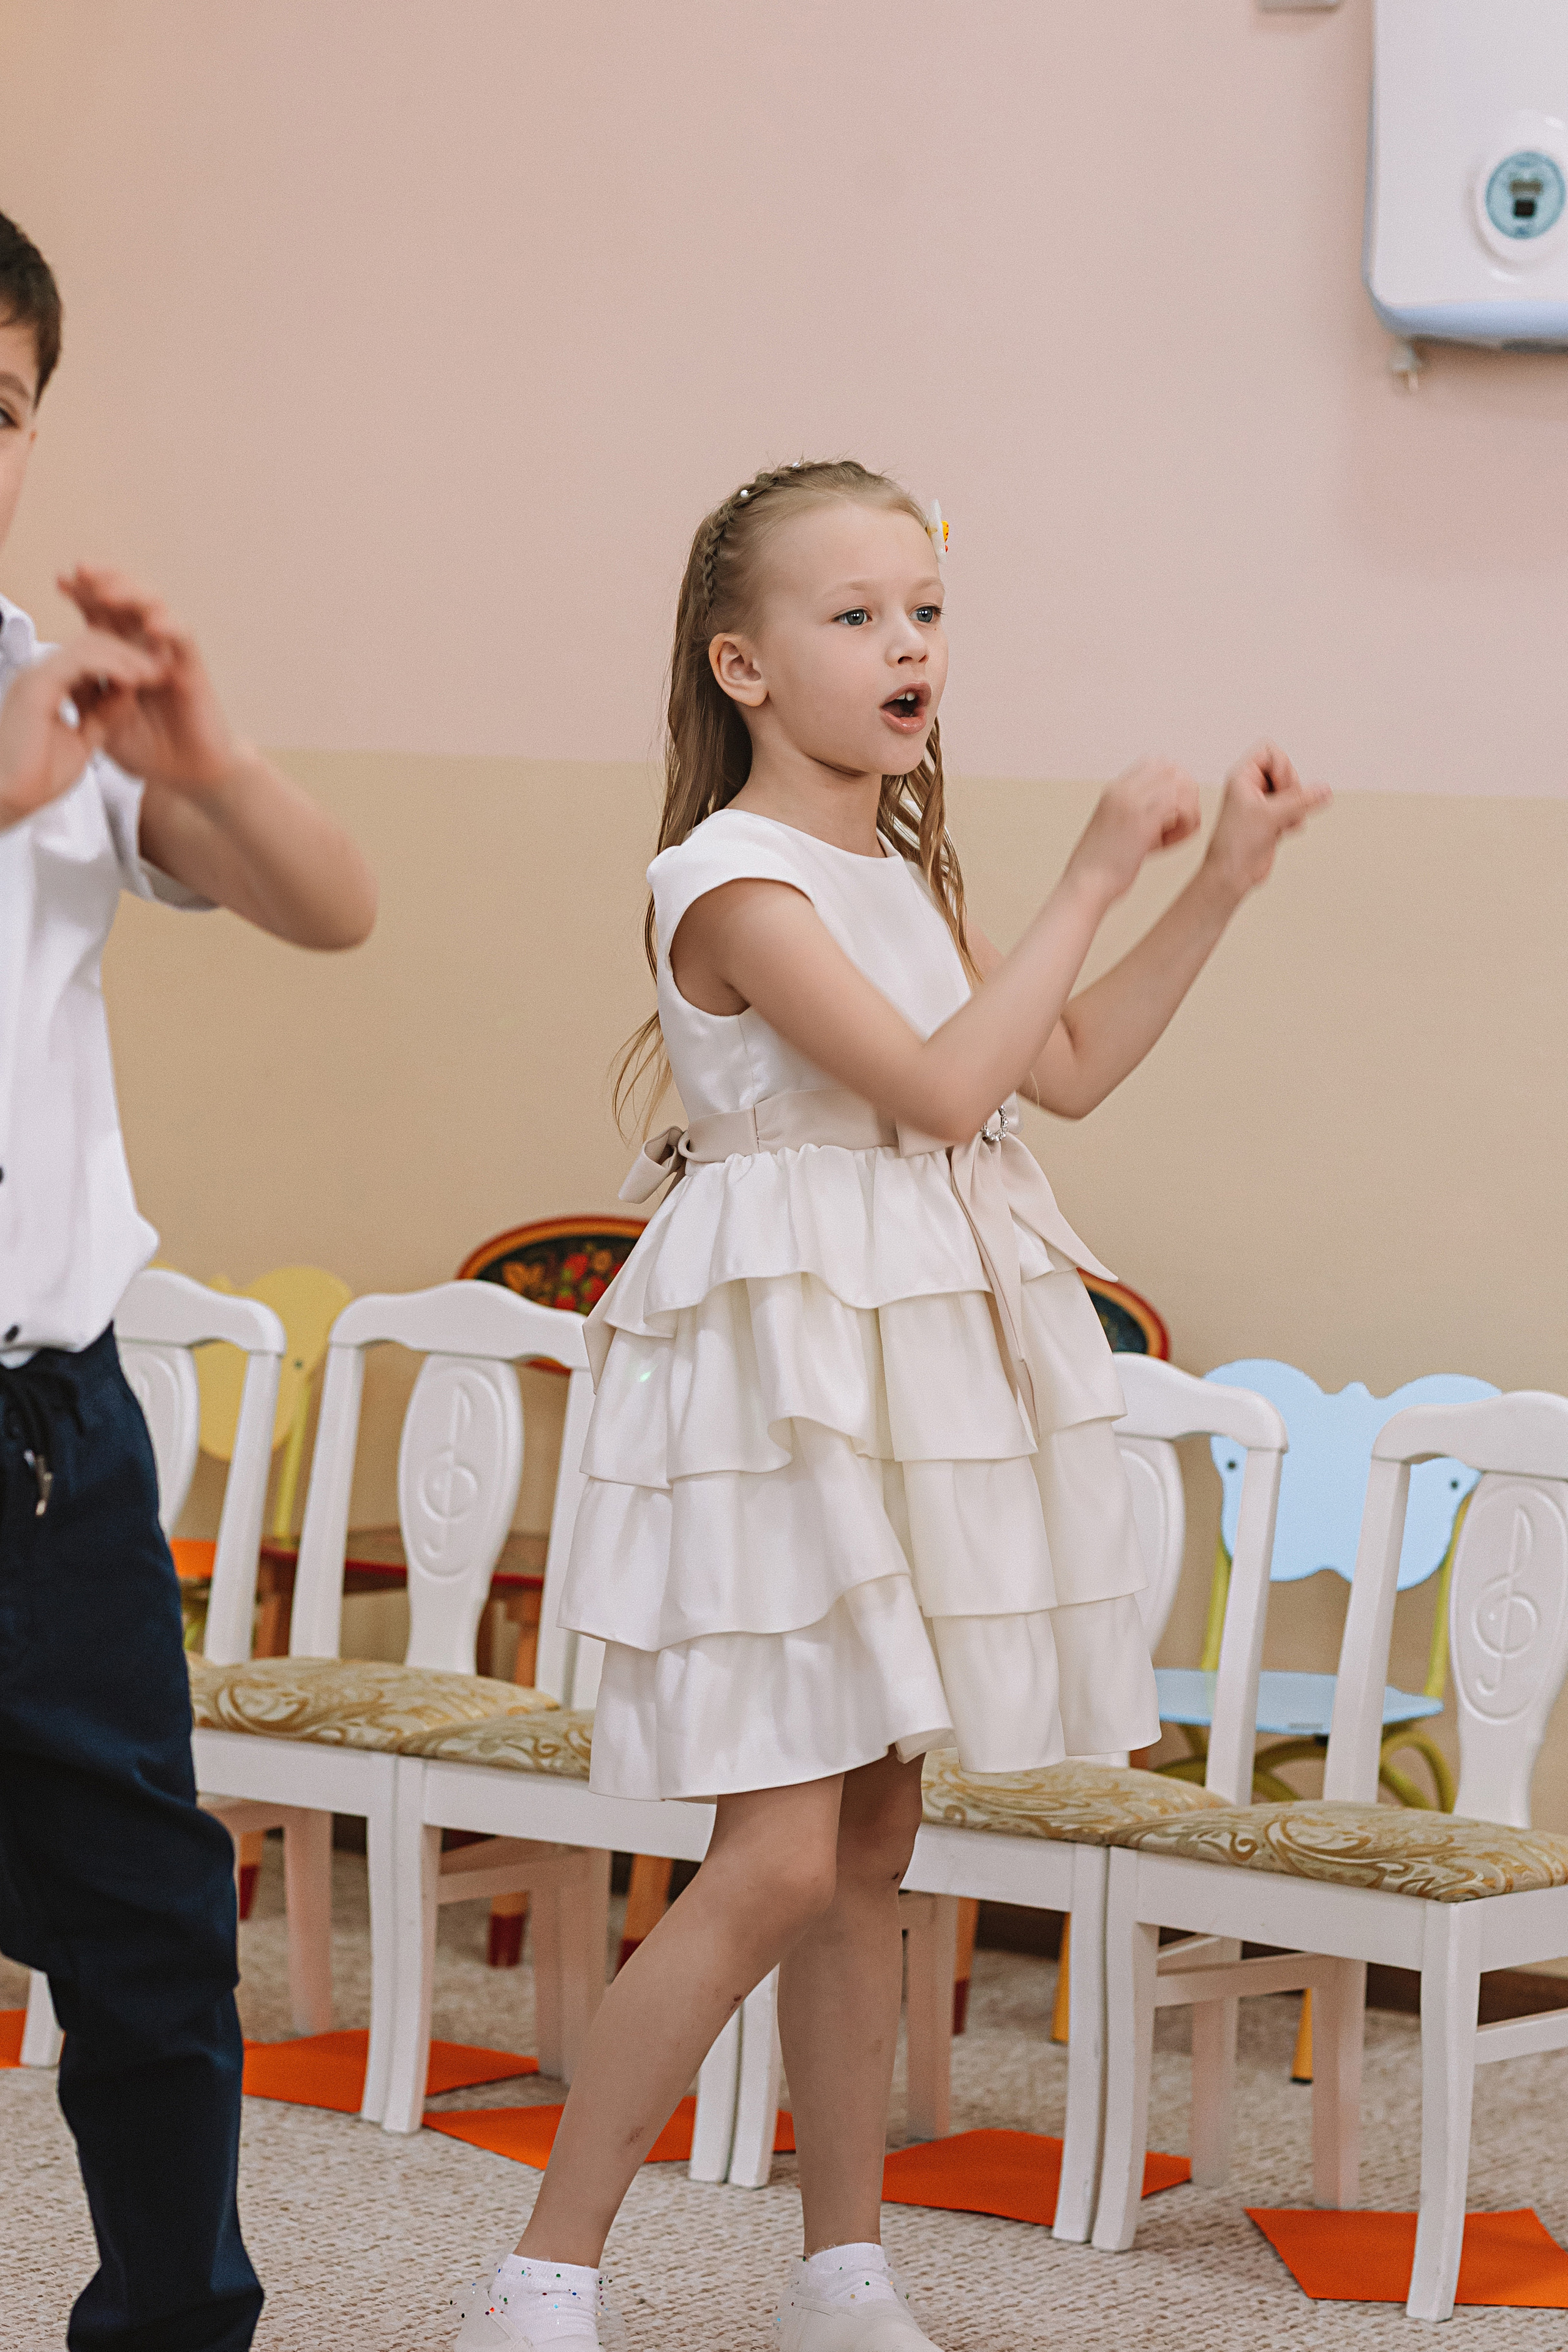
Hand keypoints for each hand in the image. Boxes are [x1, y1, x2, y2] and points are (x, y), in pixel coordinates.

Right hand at [0, 629, 167, 826]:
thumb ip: (103, 716)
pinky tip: (134, 678)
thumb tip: (128, 696)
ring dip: (125, 656)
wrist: (8, 797)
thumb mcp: (84, 741)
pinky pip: (80, 660)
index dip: (124, 664)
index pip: (89, 659)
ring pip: (87, 645)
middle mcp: (40, 677)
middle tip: (161, 668)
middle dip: (129, 654)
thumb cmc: (36, 779)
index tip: (154, 677)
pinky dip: (111, 665)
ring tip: (154, 672)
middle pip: (90, 644)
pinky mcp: (38, 685)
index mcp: (49, 688)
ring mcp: (36, 677)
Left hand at [57, 563, 240, 795]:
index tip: (61, 580)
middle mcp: (144, 645)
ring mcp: (169, 653)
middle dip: (103, 579)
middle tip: (80, 571)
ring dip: (131, 595)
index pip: (100, 610)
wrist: (183, 774)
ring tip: (108, 594)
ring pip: (154, 607)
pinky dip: (170, 628)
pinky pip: (184, 639)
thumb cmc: (145, 746)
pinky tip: (152, 626)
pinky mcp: (192, 668)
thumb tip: (61, 661)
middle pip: (125, 597)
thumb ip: (83, 690)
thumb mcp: (99, 719)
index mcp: (119, 651)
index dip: (82, 591)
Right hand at [1069, 755, 1202, 904]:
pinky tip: (1171, 843)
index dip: (1173, 783)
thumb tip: (1171, 810)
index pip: (1157, 764)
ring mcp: (1132, 802)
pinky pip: (1181, 807)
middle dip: (1186, 794)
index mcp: (1115, 789)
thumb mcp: (1116, 827)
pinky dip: (1186, 824)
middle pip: (1173, 770)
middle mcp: (1123, 790)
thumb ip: (1139, 811)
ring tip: (1175, 835)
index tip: (1173, 809)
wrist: (1086, 885)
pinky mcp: (1142, 821)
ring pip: (1181, 787)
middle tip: (1181, 821)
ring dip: (1188, 811)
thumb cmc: (1101, 866)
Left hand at [1204, 739, 1330, 899]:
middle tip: (1282, 808)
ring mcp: (1264, 803)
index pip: (1270, 751)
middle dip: (1292, 791)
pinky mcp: (1273, 818)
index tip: (1278, 788)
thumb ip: (1302, 800)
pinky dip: (1295, 819)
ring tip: (1282, 822)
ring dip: (1296, 808)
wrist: (1232, 874)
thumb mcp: (1271, 816)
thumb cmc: (1235, 844)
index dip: (1282, 767)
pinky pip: (1297, 808)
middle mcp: (1252, 787)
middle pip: (1287, 771)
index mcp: (1242, 777)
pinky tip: (1283, 831)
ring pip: (1294, 791)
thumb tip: (1324, 789)